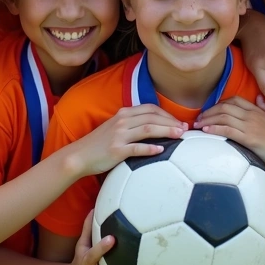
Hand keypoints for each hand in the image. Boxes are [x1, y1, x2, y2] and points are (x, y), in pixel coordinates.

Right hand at [63, 106, 186, 177]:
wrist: (79, 156)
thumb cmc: (99, 144)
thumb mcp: (115, 128)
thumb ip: (132, 125)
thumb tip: (154, 128)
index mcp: (124, 114)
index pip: (151, 108)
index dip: (167, 114)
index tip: (180, 122)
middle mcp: (122, 121)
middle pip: (153, 117)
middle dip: (172, 122)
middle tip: (185, 129)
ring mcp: (119, 135)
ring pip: (148, 129)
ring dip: (166, 131)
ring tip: (180, 136)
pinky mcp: (117, 150)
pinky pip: (137, 148)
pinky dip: (151, 148)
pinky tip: (161, 150)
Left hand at [194, 97, 264, 174]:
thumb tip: (259, 98)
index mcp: (259, 111)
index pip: (234, 100)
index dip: (219, 103)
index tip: (210, 111)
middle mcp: (252, 116)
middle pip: (224, 107)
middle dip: (208, 112)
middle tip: (198, 119)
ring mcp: (250, 126)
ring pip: (223, 117)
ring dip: (207, 120)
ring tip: (197, 125)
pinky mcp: (249, 139)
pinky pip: (227, 130)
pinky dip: (214, 129)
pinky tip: (205, 131)